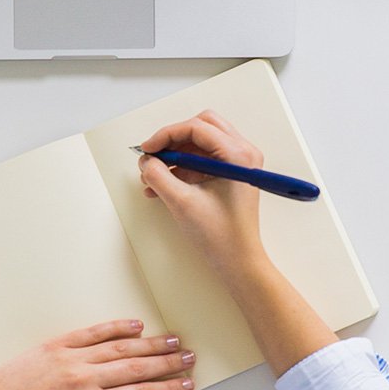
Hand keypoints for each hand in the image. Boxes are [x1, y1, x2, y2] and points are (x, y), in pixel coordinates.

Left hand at [0, 319, 194, 389]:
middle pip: (137, 367)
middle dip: (168, 363)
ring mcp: (70, 358)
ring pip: (120, 347)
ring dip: (151, 344)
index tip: (185, 385)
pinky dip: (116, 327)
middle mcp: (83, 378)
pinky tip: (136, 326)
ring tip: (173, 340)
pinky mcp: (56, 344)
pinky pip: (93, 332)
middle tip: (190, 358)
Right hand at [137, 111, 270, 279]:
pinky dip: (182, 167)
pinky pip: (202, 160)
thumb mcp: (181, 202)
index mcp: (237, 156)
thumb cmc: (221, 236)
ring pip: (200, 143)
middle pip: (201, 127)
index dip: (166, 135)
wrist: (238, 261)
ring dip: (175, 155)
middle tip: (153, 156)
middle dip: (172, 140)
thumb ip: (158, 176)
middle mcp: (242, 154)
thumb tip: (146, 161)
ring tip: (153, 176)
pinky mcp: (230, 175)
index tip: (147, 149)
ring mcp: (237, 164)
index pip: (196, 128)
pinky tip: (163, 185)